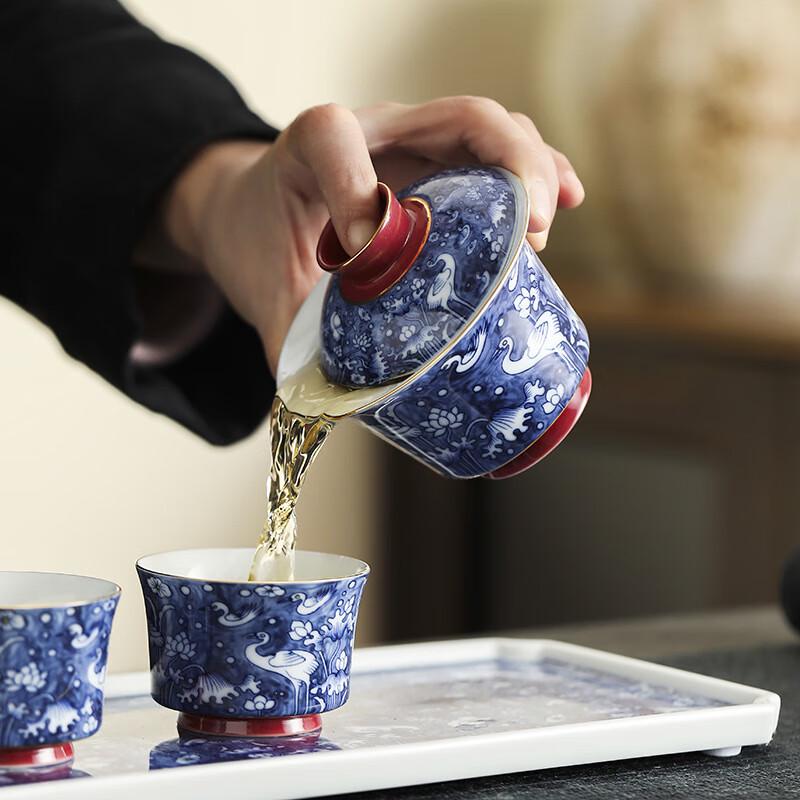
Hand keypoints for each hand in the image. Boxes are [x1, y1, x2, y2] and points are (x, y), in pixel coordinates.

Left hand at [143, 97, 584, 374]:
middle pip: (461, 118)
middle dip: (511, 166)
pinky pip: (497, 156)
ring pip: (492, 131)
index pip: (337, 139)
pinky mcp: (439, 168)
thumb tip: (337, 411)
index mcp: (312, 147)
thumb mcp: (262, 295)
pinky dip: (538, 174)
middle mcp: (375, 132)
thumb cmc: (259, 245)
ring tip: (545, 227)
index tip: (363, 250)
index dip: (355, 186)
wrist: (251, 214)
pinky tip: (565, 204)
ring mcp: (414, 145)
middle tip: (529, 232)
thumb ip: (290, 345)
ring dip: (534, 170)